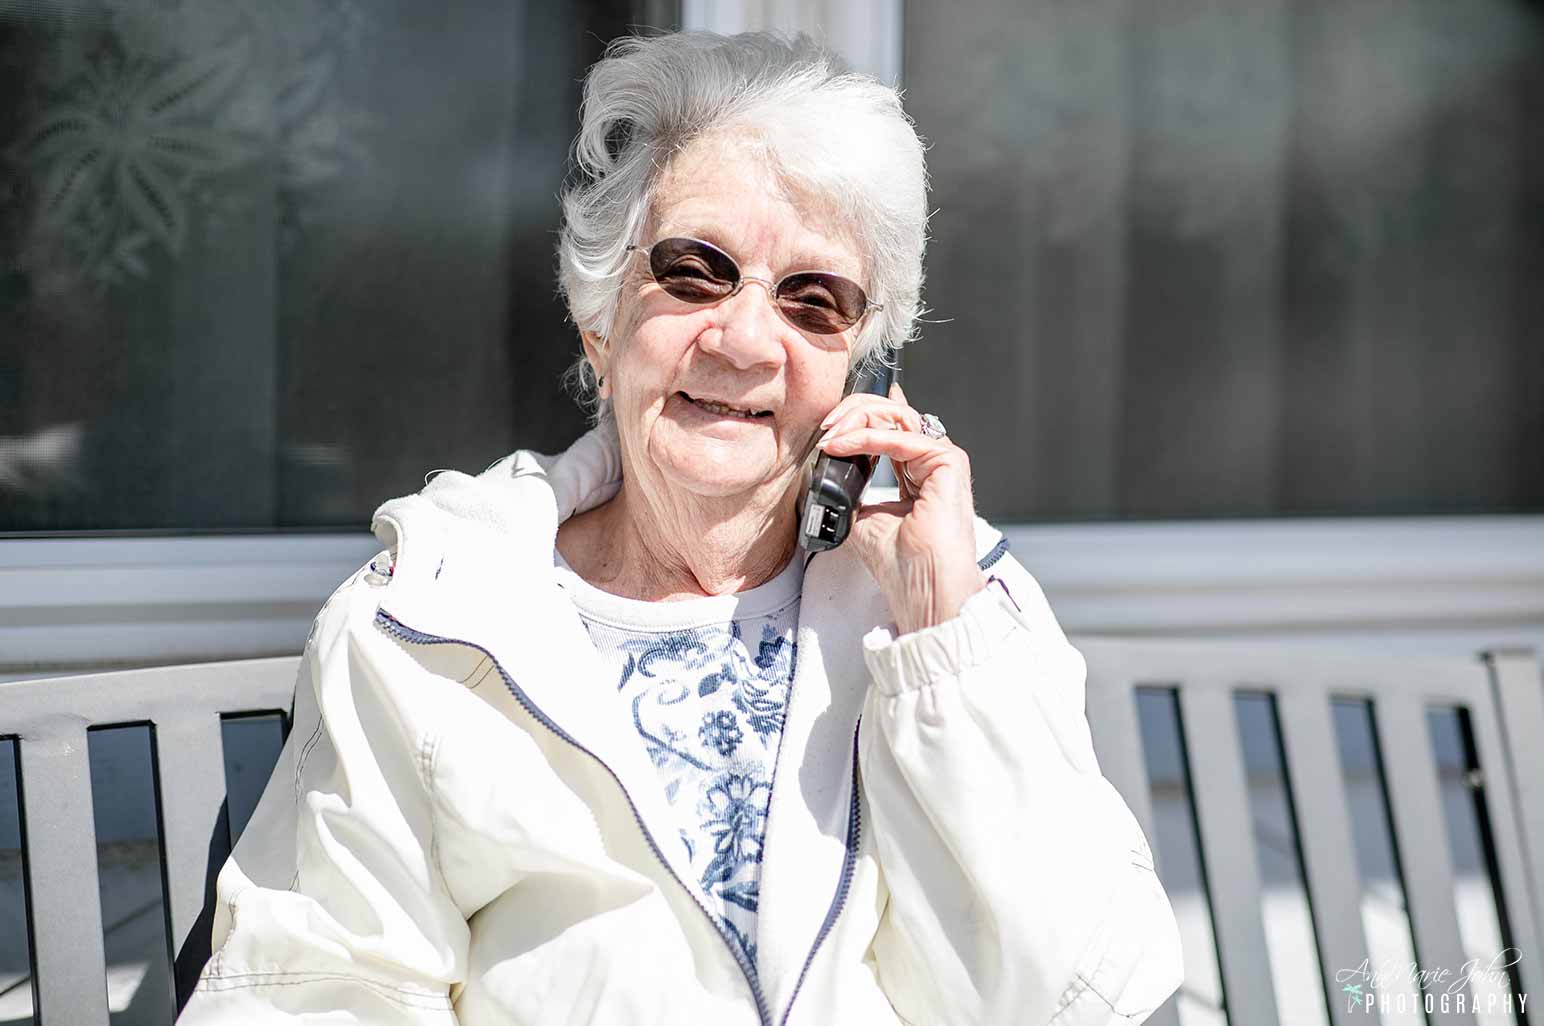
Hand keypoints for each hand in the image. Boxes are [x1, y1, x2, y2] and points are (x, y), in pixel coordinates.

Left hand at [816, 381, 987, 635]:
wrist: (923, 589)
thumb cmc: (900, 564)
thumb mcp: (860, 517)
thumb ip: (850, 487)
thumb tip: (825, 465)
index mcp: (913, 472)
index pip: (885, 427)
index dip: (854, 418)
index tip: (825, 430)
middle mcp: (929, 461)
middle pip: (891, 413)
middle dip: (852, 412)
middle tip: (825, 427)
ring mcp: (941, 459)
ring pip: (897, 416)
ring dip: (856, 419)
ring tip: (830, 435)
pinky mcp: (948, 462)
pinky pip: (900, 436)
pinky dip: (865, 437)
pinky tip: (841, 445)